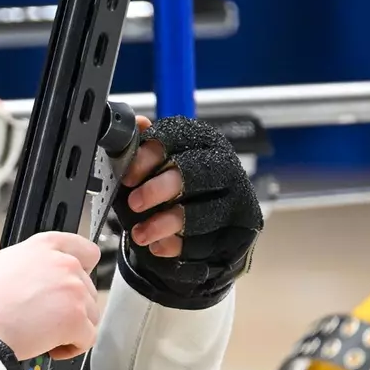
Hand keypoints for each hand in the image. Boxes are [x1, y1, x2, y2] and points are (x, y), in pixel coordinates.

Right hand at [0, 232, 101, 360]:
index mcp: (44, 246)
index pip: (85, 250)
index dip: (82, 269)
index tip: (70, 284)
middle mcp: (65, 265)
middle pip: (88, 287)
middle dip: (71, 304)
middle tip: (46, 316)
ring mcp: (74, 293)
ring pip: (91, 314)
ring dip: (73, 326)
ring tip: (46, 334)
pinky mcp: (77, 321)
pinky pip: (87, 338)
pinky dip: (72, 347)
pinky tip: (51, 348)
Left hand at [113, 115, 262, 305]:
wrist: (202, 236)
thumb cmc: (171, 196)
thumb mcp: (149, 171)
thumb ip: (141, 150)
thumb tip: (137, 123)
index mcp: (200, 141)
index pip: (175, 138)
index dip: (148, 157)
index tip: (128, 175)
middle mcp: (223, 164)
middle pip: (192, 173)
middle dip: (158, 190)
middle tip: (135, 204)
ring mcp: (237, 196)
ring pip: (201, 212)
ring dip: (163, 224)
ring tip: (140, 234)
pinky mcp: (242, 227)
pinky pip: (209, 240)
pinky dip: (178, 246)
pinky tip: (160, 246)